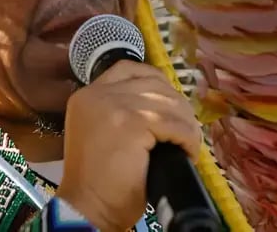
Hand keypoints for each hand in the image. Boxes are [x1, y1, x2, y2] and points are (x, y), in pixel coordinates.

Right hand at [55, 61, 201, 230]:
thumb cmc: (99, 180)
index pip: (128, 69)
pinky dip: (187, 138)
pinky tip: (188, 152)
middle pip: (153, 83)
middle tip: (185, 131)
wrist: (87, 208)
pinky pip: (173, 124)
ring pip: (168, 103)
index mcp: (88, 94)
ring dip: (186, 125)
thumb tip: (164, 104)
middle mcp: (98, 94)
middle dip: (177, 105)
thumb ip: (120, 111)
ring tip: (188, 145)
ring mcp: (114, 106)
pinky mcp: (131, 124)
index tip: (170, 102)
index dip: (155, 81)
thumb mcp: (102, 133)